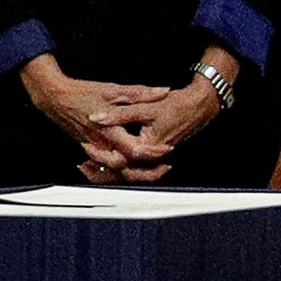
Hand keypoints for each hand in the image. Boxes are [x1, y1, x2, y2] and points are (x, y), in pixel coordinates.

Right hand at [21, 56, 180, 179]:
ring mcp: (96, 151)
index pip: (135, 151)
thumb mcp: (113, 90)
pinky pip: (109, 167)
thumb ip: (140, 93)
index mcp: (109, 132)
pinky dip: (123, 169)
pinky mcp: (92, 151)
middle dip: (149, 172)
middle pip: (128, 170)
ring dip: (137, 173)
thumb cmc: (81, 94)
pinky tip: (134, 165)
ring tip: (154, 168)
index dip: (154, 152)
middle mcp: (102, 146)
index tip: (167, 148)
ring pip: (118, 172)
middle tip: (165, 167)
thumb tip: (163, 91)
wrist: (56, 99)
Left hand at [75, 82, 225, 183]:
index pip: (118, 160)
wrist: (197, 106)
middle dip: (100, 172)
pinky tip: (104, 162)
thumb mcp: (144, 106)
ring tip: (88, 167)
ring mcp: (152, 158)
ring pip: (127, 174)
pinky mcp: (153, 155)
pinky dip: (118, 168)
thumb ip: (119, 114)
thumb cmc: (175, 106)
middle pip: (121, 174)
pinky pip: (134, 168)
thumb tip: (96, 117)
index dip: (99, 155)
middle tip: (83, 164)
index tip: (86, 145)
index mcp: (146, 146)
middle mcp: (150, 156)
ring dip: (108, 173)